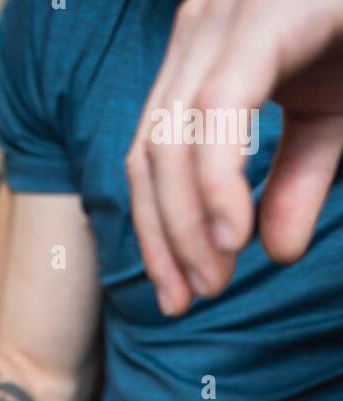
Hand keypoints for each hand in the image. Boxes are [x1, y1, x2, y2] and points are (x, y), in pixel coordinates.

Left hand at [126, 0, 342, 315]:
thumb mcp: (330, 119)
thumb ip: (296, 180)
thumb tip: (274, 253)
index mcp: (204, 51)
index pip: (150, 156)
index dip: (156, 231)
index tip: (177, 294)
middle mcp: (200, 27)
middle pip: (148, 156)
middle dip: (163, 239)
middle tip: (191, 298)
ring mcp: (223, 15)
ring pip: (172, 141)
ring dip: (186, 224)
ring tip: (214, 278)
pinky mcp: (260, 15)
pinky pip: (217, 112)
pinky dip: (217, 181)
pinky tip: (233, 235)